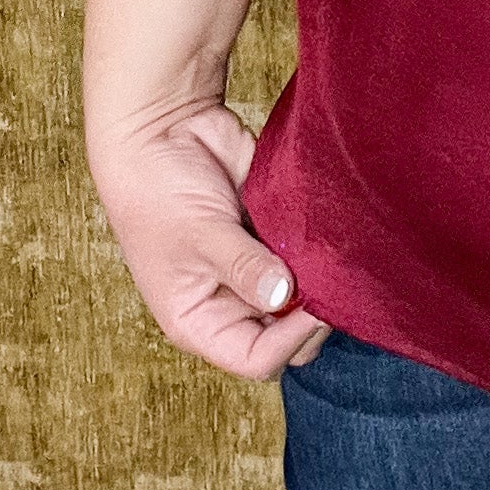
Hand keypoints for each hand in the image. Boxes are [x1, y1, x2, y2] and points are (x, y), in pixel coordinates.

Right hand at [88, 100, 329, 380]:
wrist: (160, 130)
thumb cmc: (157, 191)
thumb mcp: (199, 234)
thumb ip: (244, 266)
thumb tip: (285, 295)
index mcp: (199, 320)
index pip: (256, 360)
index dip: (291, 340)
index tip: (318, 304)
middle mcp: (228, 304)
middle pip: (287, 337)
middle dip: (312, 315)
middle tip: (332, 280)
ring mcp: (252, 271)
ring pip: (302, 298)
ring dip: (320, 282)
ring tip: (332, 256)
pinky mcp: (270, 238)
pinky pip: (305, 258)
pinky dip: (319, 252)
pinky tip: (327, 234)